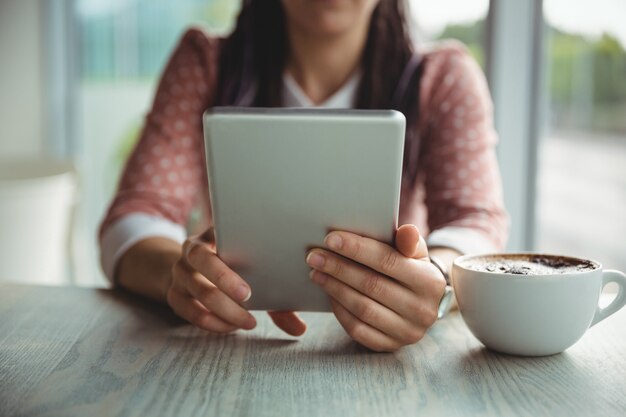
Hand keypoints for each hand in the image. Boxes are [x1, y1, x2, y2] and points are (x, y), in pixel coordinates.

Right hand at [167, 228, 306, 335]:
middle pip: (203, 265)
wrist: (194, 268)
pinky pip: (189, 313)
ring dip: (224, 311)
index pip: (217, 241)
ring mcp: (179, 274)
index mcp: (212, 235)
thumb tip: (300, 330)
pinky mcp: (173, 295)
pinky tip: (230, 327)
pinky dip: (211, 322)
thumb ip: (277, 297)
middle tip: (250, 302)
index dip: (229, 268)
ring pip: (198, 293)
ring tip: (249, 322)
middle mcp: (190, 252)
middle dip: (226, 286)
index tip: (248, 290)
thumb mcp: (254, 272)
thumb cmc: (236, 268)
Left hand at [306, 224, 445, 351]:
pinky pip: (358, 330)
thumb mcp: (415, 252)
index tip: (330, 239)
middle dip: (339, 268)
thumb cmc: (410, 270)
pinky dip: (339, 311)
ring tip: (316, 272)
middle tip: (314, 256)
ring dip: (334, 288)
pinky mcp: (391, 346)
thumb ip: (409, 240)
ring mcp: (407, 332)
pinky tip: (328, 294)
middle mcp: (422, 310)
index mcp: (430, 281)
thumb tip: (406, 232)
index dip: (357, 249)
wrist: (419, 304)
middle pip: (372, 285)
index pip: (388, 261)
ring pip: (362, 308)